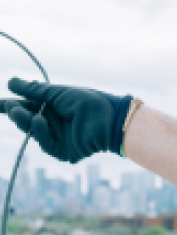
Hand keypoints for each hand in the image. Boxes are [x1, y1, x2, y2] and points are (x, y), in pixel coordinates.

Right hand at [1, 78, 132, 163]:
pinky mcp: (65, 152)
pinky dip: (41, 133)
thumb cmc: (88, 102)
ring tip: (22, 112)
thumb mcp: (57, 93)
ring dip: (25, 122)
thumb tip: (10, 82)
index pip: (25, 106)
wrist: (109, 118)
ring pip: (33, 133)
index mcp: (52, 108)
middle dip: (16, 113)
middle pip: (26, 121)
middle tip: (10, 107)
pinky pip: (46, 145)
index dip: (9, 106)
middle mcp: (54, 124)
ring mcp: (59, 139)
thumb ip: (33, 90)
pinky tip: (40, 122)